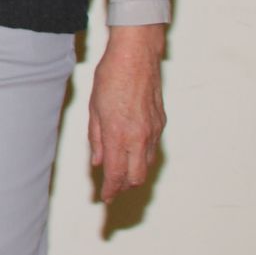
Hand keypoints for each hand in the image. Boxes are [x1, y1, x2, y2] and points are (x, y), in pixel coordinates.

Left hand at [89, 23, 166, 201]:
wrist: (136, 56)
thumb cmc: (110, 77)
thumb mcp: (94, 108)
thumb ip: (96, 138)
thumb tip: (98, 161)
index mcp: (118, 134)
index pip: (116, 174)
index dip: (110, 190)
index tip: (105, 198)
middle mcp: (138, 137)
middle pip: (135, 177)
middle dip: (123, 187)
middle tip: (111, 189)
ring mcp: (153, 131)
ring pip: (146, 165)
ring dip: (133, 172)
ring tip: (120, 171)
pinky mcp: (161, 123)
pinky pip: (152, 148)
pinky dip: (141, 156)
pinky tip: (131, 150)